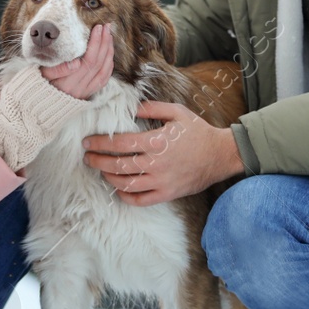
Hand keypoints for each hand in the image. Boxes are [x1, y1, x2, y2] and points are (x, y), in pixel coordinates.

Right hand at [40, 24, 112, 99]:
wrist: (38, 103)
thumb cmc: (37, 83)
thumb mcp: (42, 74)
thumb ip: (58, 69)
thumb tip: (76, 62)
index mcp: (67, 84)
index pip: (88, 60)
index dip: (95, 43)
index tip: (97, 28)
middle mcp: (78, 89)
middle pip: (98, 64)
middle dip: (104, 43)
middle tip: (106, 27)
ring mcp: (84, 92)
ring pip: (104, 71)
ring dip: (109, 52)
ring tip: (109, 36)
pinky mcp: (87, 94)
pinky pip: (103, 80)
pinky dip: (108, 65)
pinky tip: (108, 54)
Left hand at [82, 101, 243, 205]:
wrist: (220, 155)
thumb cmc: (198, 132)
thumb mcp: (177, 112)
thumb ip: (152, 108)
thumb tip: (130, 108)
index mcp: (157, 141)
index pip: (120, 144)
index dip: (100, 143)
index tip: (87, 142)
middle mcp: (157, 163)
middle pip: (118, 165)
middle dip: (98, 161)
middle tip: (87, 157)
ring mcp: (162, 181)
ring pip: (126, 184)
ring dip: (108, 177)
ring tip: (101, 170)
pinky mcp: (167, 194)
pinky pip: (141, 200)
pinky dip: (125, 196)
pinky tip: (118, 188)